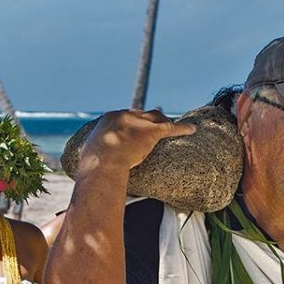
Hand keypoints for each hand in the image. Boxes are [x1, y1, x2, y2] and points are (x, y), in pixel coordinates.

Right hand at [81, 109, 195, 173]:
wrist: (103, 162)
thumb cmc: (93, 164)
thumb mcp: (91, 155)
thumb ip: (95, 155)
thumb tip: (91, 169)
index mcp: (109, 119)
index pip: (124, 117)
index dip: (131, 122)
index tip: (134, 127)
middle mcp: (125, 115)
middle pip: (141, 114)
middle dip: (148, 119)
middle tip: (155, 124)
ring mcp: (140, 122)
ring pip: (156, 117)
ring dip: (164, 121)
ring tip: (172, 126)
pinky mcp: (152, 132)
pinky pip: (171, 128)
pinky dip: (182, 128)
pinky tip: (192, 129)